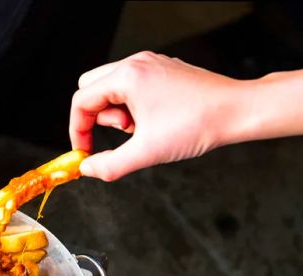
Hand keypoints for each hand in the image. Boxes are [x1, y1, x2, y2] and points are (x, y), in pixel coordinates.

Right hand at [69, 51, 241, 180]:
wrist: (239, 111)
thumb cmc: (198, 125)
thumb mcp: (146, 152)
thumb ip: (110, 165)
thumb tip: (87, 169)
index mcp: (127, 76)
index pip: (81, 100)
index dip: (77, 130)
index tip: (84, 152)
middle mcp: (136, 63)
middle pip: (91, 88)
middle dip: (97, 117)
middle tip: (120, 134)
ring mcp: (151, 64)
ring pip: (111, 87)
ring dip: (116, 112)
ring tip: (141, 129)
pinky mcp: (163, 71)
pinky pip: (132, 86)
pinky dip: (132, 106)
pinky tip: (154, 121)